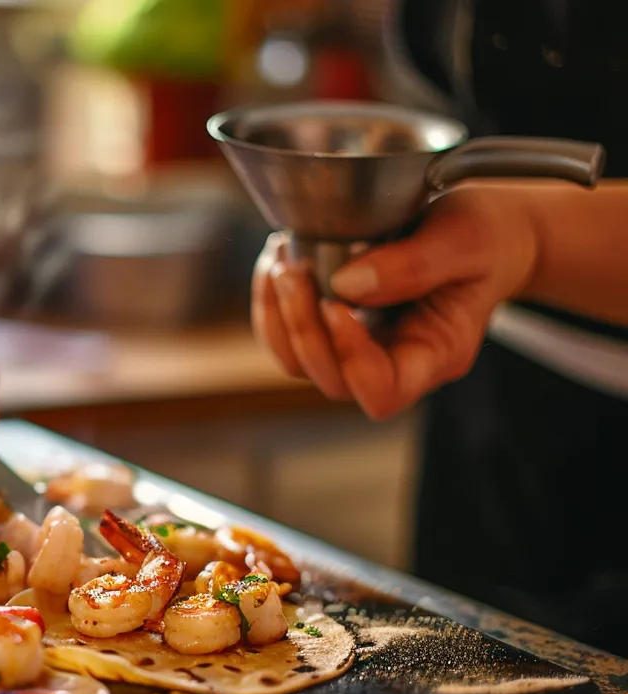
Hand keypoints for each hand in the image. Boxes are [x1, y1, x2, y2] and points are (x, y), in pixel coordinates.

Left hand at [251, 186, 539, 418]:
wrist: (487, 230)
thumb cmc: (489, 236)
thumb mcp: (467, 238)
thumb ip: (416, 263)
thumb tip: (346, 284)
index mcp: (437, 354)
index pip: (383, 394)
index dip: (350, 361)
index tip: (337, 305)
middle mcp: (395, 361)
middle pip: (331, 379)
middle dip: (302, 329)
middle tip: (294, 270)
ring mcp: (363, 347)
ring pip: (300, 362)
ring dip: (279, 316)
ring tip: (283, 259)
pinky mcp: (338, 326)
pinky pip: (289, 334)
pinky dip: (273, 301)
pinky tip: (280, 257)